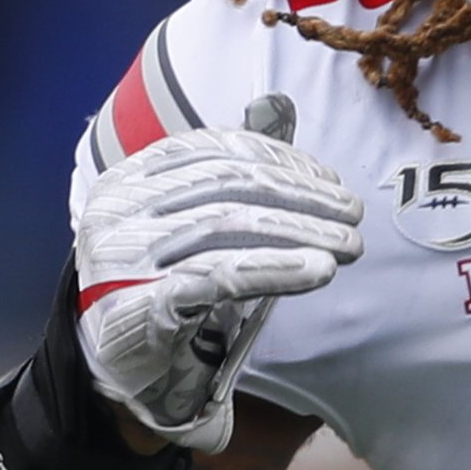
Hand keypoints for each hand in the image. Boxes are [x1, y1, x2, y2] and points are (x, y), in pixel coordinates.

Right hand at [75, 95, 362, 453]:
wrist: (118, 365)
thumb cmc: (163, 285)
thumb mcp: (190, 223)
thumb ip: (230, 172)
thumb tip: (279, 104)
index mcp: (128, 179)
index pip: (216, 150)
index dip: (283, 160)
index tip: (332, 183)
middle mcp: (117, 210)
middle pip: (228, 184)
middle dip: (302, 196)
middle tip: (354, 215)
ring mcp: (122, 258)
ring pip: (229, 226)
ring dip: (302, 232)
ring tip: (349, 245)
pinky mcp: (140, 307)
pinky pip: (220, 276)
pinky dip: (277, 268)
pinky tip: (318, 270)